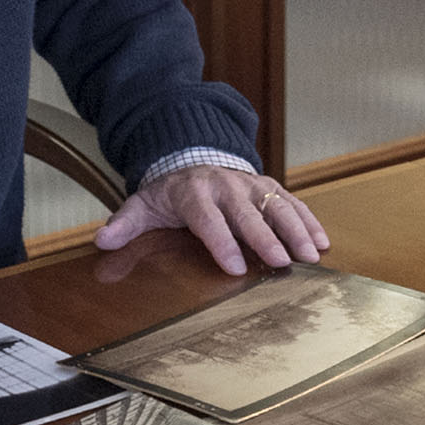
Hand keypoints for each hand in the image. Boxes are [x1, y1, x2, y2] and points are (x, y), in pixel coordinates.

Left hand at [92, 165, 329, 276]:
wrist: (191, 157)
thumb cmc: (169, 193)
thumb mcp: (142, 205)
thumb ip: (125, 224)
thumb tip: (102, 241)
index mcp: (193, 193)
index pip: (208, 219)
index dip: (222, 242)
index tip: (235, 267)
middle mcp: (225, 185)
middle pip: (248, 214)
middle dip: (266, 238)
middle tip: (281, 263)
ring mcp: (250, 184)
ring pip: (276, 205)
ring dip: (296, 230)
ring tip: (310, 255)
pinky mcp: (268, 186)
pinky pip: (292, 202)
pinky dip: (309, 220)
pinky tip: (322, 242)